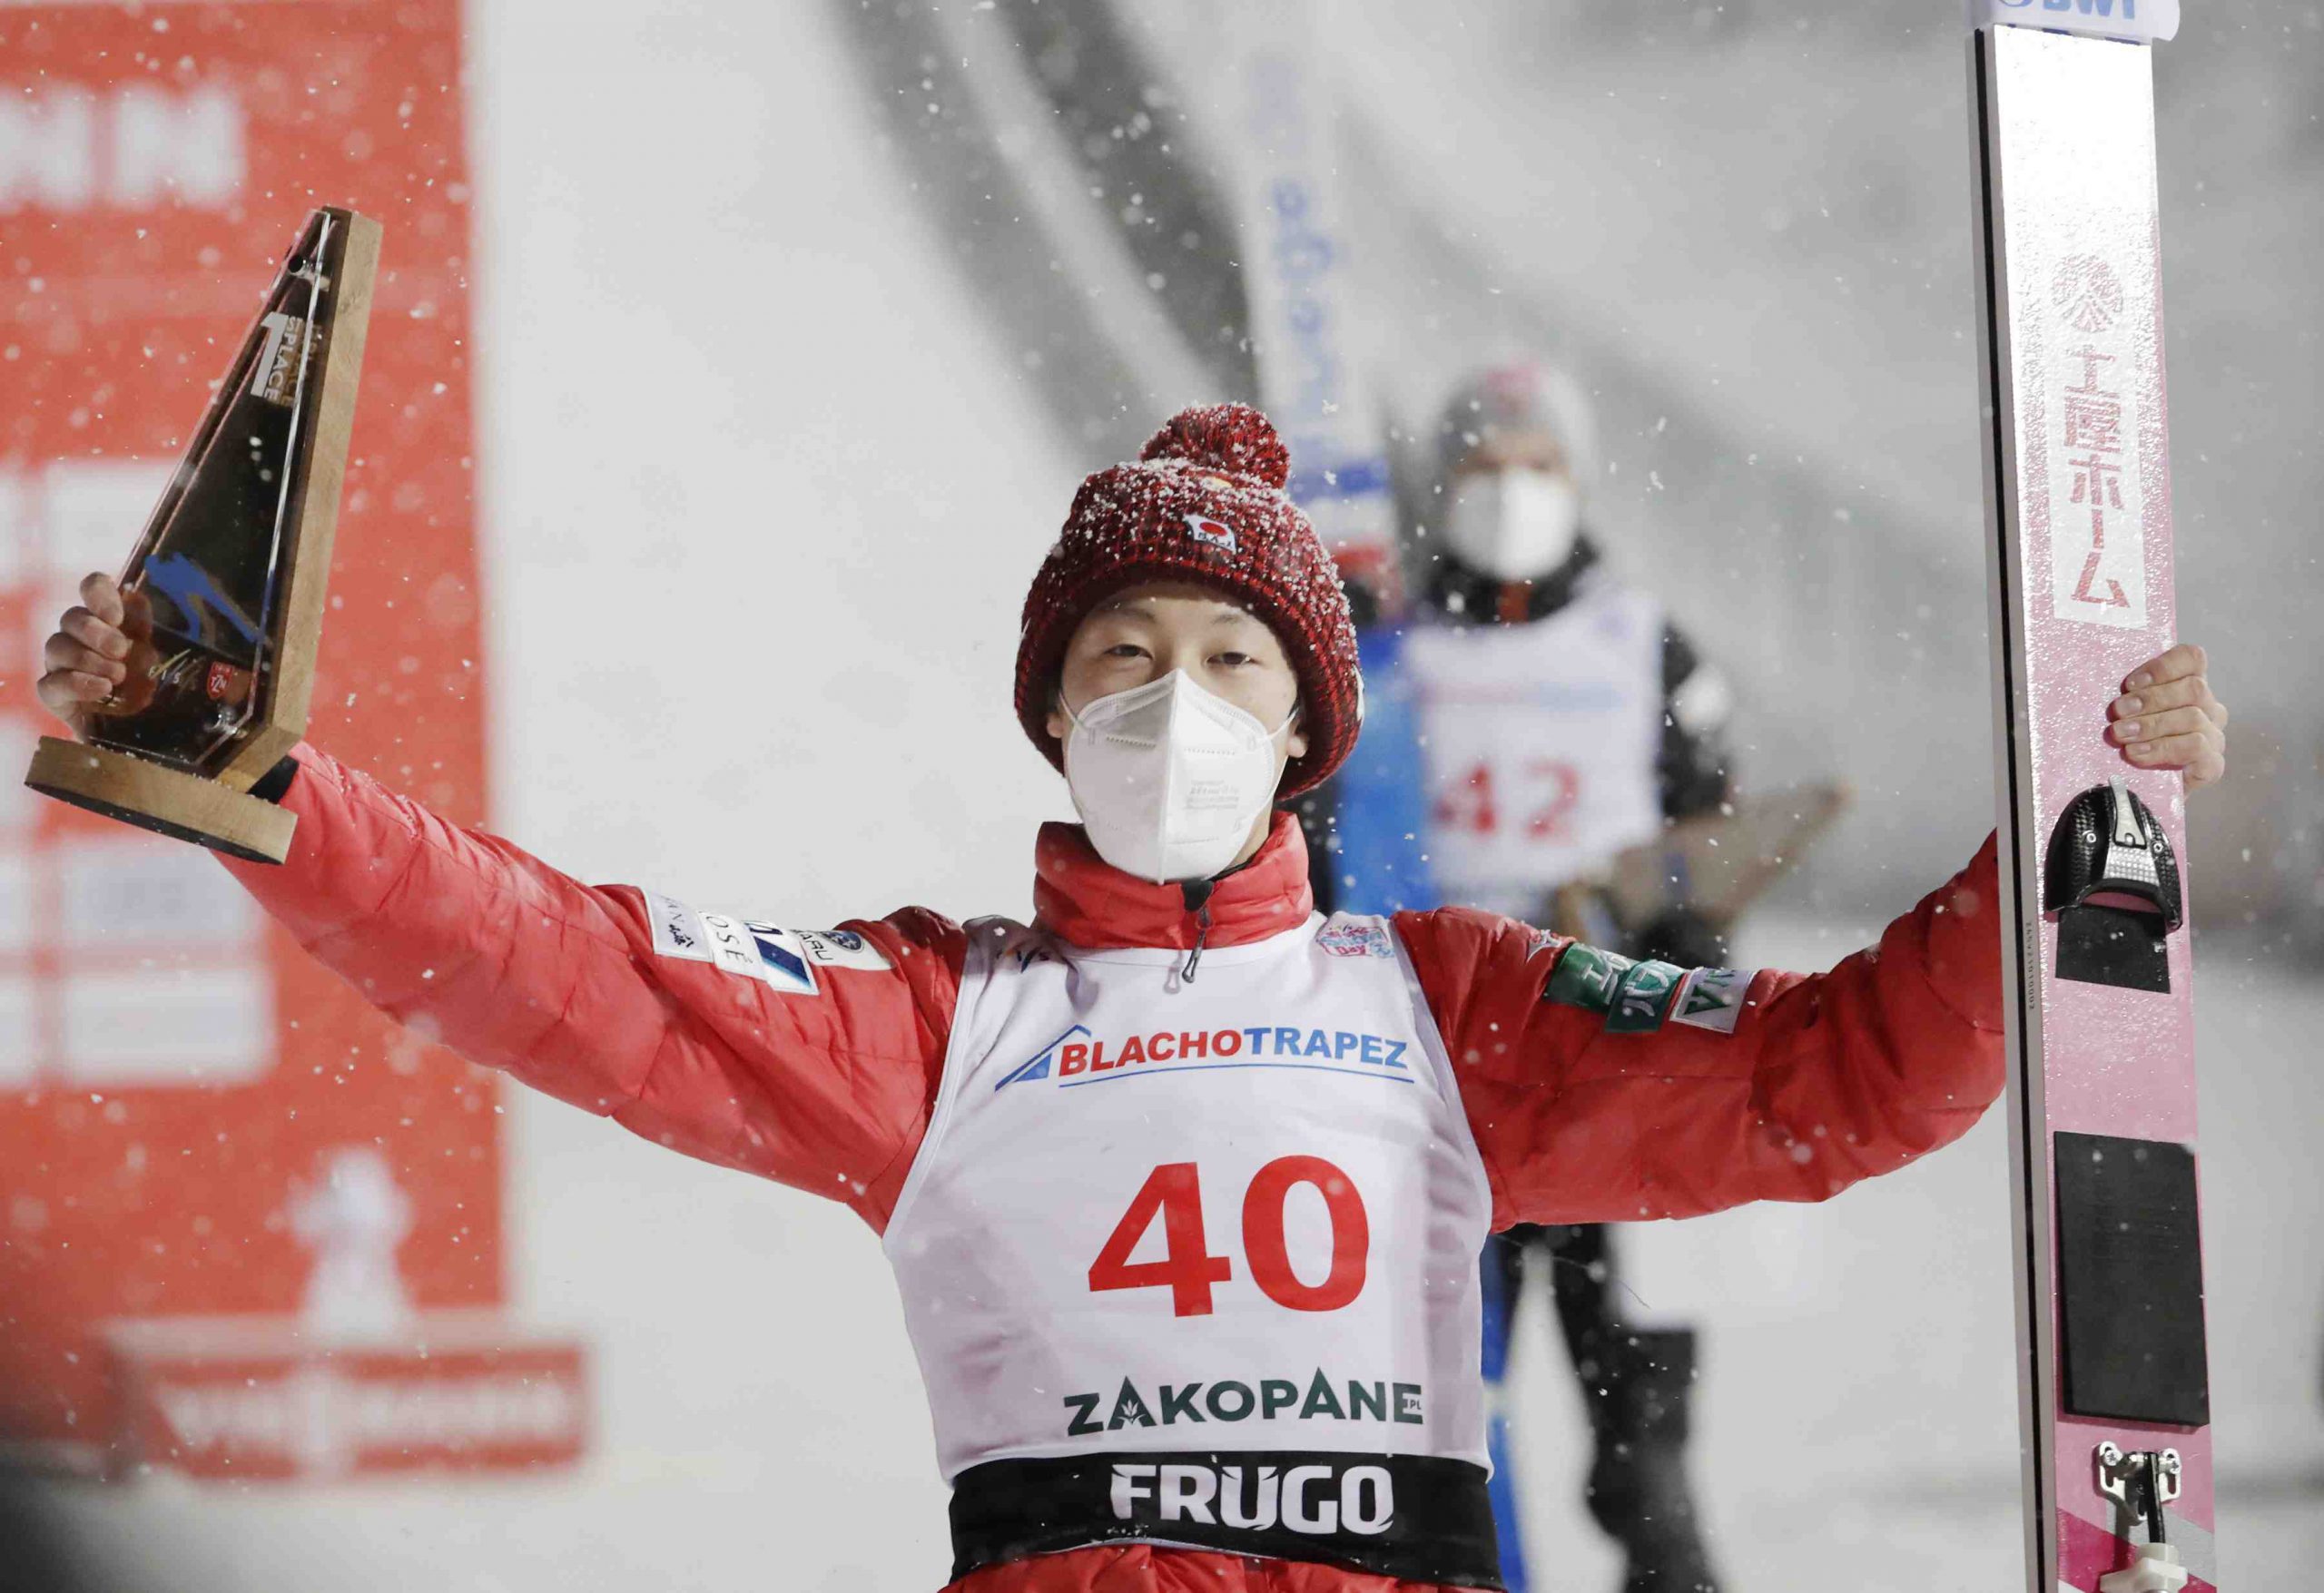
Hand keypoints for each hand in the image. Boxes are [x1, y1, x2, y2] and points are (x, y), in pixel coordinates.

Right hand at [34, 572, 141, 739]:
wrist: (141, 733)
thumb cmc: (153, 689)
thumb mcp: (160, 657)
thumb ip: (148, 629)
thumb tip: (137, 597)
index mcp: (108, 620)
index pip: (93, 588)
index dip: (98, 593)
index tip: (115, 615)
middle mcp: (80, 637)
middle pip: (71, 617)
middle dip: (95, 632)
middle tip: (120, 651)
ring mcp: (62, 665)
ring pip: (56, 646)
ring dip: (88, 659)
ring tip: (118, 678)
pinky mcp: (55, 695)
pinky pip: (50, 683)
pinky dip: (77, 684)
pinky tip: (102, 690)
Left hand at [2106, 643, 2226, 792]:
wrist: (2135, 796)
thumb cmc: (2125, 745)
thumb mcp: (2123, 715)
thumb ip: (2125, 696)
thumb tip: (2096, 679)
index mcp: (2188, 687)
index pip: (2192, 659)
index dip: (2163, 666)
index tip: (2129, 683)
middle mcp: (2208, 709)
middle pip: (2193, 688)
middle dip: (2150, 699)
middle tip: (2117, 712)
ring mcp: (2213, 737)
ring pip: (2193, 717)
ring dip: (2151, 724)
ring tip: (2121, 736)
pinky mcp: (2212, 765)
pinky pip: (2196, 748)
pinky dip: (2163, 748)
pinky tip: (2137, 755)